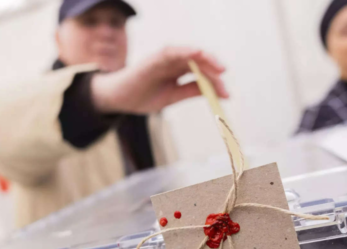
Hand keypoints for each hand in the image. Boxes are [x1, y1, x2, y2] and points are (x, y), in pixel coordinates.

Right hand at [91, 47, 228, 113]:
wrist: (119, 100)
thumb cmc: (143, 96)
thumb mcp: (173, 97)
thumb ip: (192, 91)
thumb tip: (217, 93)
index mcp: (179, 70)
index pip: (202, 72)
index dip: (215, 81)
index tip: (226, 94)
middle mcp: (174, 62)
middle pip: (199, 62)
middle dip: (214, 71)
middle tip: (225, 84)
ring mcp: (164, 59)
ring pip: (189, 54)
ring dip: (205, 58)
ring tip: (219, 68)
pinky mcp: (154, 59)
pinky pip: (171, 51)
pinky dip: (185, 51)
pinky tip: (196, 54)